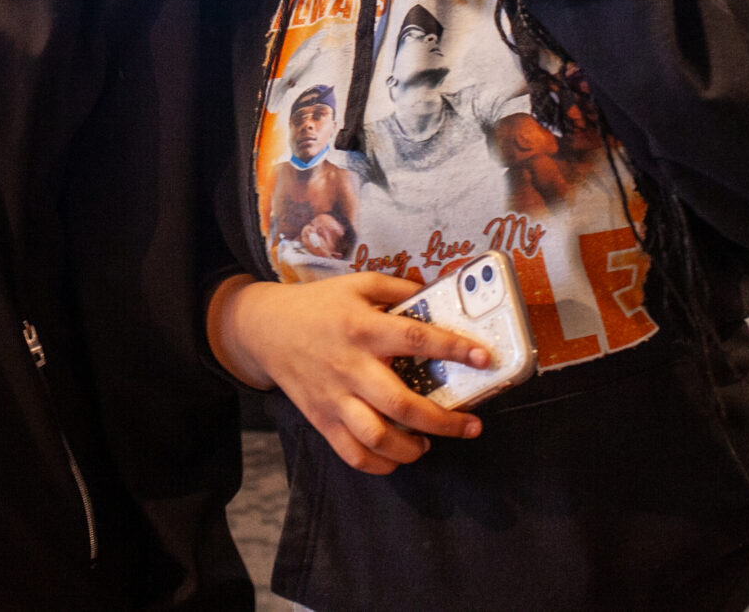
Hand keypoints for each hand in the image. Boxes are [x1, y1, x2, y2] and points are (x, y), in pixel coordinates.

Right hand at [206, 274, 490, 474]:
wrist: (263, 328)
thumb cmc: (316, 305)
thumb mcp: (356, 284)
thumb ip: (398, 288)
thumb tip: (439, 293)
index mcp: (363, 328)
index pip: (415, 338)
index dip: (453, 349)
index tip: (485, 358)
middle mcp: (350, 366)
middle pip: (401, 404)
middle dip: (443, 421)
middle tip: (471, 425)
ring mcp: (334, 397)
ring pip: (377, 437)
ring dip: (412, 449)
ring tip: (430, 443)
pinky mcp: (321, 419)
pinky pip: (351, 454)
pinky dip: (379, 464)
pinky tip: (398, 457)